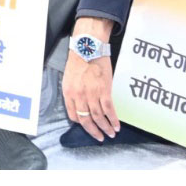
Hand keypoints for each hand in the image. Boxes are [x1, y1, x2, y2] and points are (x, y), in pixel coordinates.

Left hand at [62, 17, 118, 139]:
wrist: (88, 48)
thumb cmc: (79, 61)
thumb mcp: (69, 78)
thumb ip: (74, 92)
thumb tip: (81, 104)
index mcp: (68, 93)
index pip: (73, 115)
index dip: (81, 123)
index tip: (87, 127)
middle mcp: (78, 96)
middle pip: (86, 120)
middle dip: (93, 131)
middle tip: (100, 137)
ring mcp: (91, 94)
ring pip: (98, 117)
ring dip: (105, 128)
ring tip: (110, 134)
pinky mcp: (104, 91)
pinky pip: (109, 110)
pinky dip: (113, 120)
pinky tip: (116, 126)